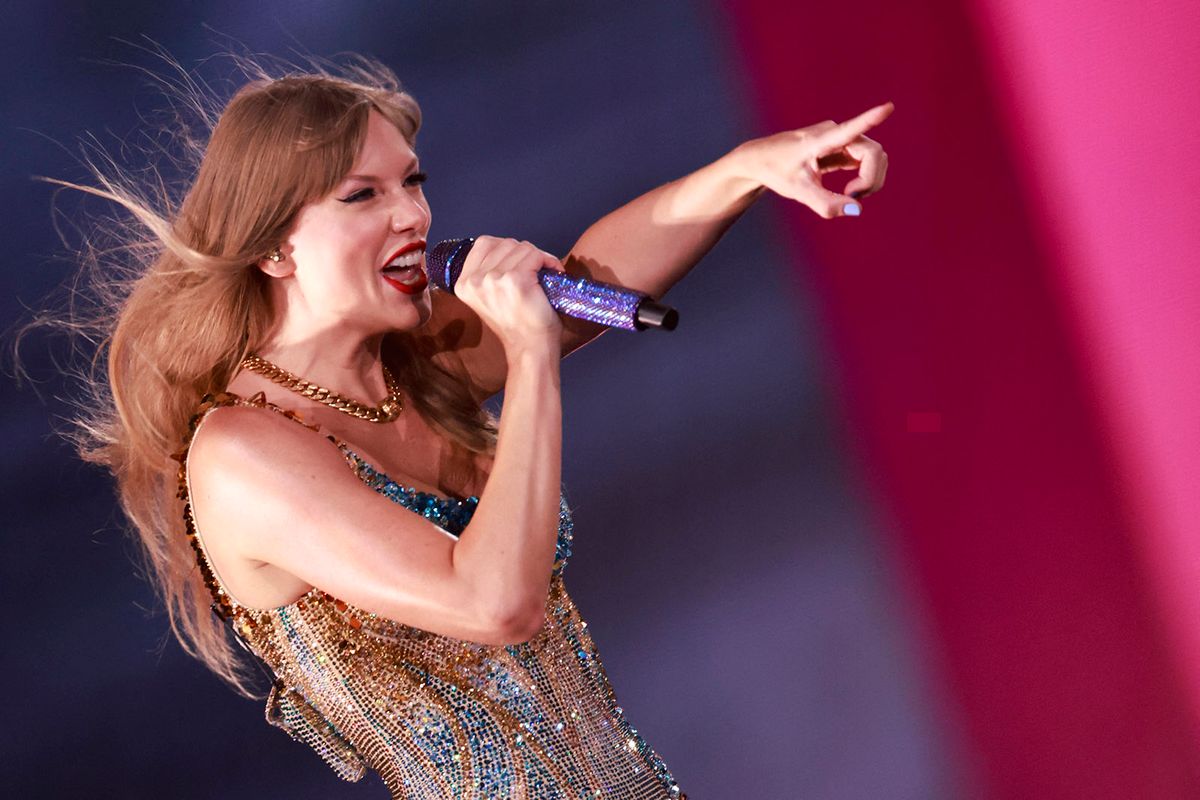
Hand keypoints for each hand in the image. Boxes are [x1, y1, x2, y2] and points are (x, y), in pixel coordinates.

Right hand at [450, 236, 564, 353]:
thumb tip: (506, 247)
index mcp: (463, 283)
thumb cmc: (518, 325)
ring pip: (522, 247)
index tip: (520, 266)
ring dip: (538, 258)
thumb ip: (487, 272)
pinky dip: (549, 261)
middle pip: (505, 243)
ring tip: (544, 275)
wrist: (530, 349)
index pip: (484, 243)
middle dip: (525, 254)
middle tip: (536, 273)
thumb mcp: (490, 296)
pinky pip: (535, 255)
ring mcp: (493, 279)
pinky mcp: (516, 280)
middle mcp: (475, 280)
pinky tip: (553, 274)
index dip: (508, 250)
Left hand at [734, 101, 892, 218]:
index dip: (871, 119)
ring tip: (848, 196)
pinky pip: (866, 160)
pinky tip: (849, 191)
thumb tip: (857, 210)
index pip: (850, 130)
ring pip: (874, 156)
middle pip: (874, 153)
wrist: (760, 159)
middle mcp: (834, 133)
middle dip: (871, 179)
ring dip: (870, 179)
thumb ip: (826, 203)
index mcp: (820, 140)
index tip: (888, 107)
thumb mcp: (798, 191)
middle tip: (850, 199)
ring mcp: (840, 138)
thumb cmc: (776, 171)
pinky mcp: (842, 146)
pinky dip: (864, 178)